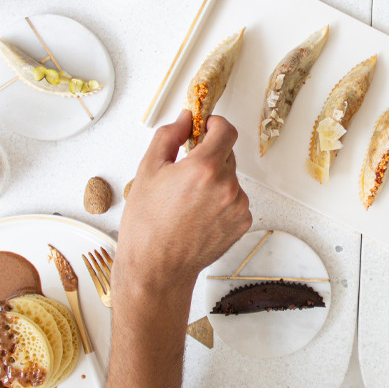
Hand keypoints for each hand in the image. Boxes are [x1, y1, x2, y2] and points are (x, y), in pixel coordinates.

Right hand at [115, 111, 251, 292]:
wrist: (156, 268)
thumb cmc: (147, 225)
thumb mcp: (148, 170)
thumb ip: (169, 136)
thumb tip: (185, 119)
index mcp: (205, 167)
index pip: (226, 130)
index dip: (215, 124)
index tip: (206, 127)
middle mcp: (227, 186)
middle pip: (227, 154)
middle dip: (209, 156)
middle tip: (185, 172)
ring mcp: (238, 206)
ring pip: (230, 179)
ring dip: (215, 181)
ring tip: (188, 201)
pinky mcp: (242, 223)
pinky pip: (235, 200)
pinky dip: (221, 202)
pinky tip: (198, 215)